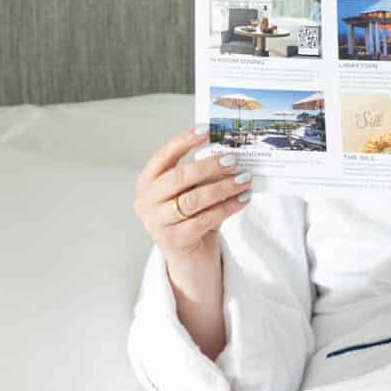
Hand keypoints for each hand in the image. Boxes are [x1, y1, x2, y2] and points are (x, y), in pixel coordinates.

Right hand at [134, 129, 250, 358]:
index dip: (185, 140)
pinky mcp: (173, 241)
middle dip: (209, 166)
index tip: (208, 129)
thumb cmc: (192, 219)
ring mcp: (156, 223)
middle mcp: (145, 201)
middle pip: (179, 177)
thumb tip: (228, 149)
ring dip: (223, 187)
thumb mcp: (192, 193)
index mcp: (146, 182)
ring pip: (193, 199)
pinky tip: (243, 200)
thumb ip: (202, 175)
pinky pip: (205, 219)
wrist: (189, 261)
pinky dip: (227, 207)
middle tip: (234, 159)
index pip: (164, 155)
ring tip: (245, 179)